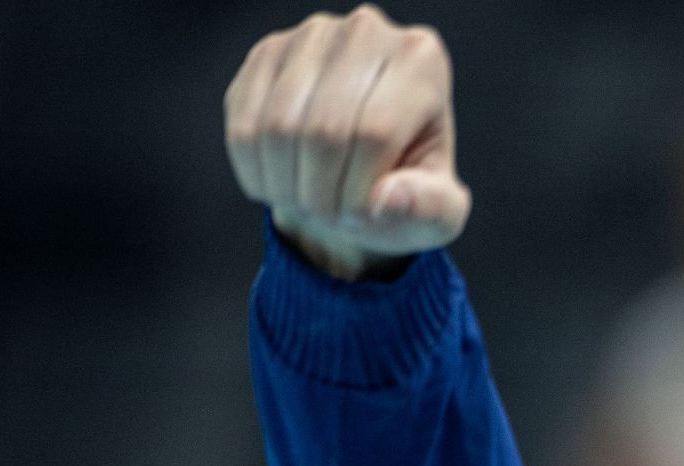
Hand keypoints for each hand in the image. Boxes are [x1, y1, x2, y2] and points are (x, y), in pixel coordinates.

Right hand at [224, 5, 469, 279]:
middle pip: (324, 131)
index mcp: (421, 61)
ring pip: (278, 128)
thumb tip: (387, 200)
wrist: (360, 176)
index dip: (359, 193)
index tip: (362, 216)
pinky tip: (280, 183)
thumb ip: (430, 209)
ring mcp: (310, 37)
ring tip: (309, 203)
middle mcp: (366, 32)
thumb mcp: (439, 213)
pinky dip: (257, 173)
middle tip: (330, 216)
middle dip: (321, 195)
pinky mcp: (265, 54)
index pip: (375, 133)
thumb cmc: (406, 189)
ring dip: (288, 188)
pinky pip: (244, 126)